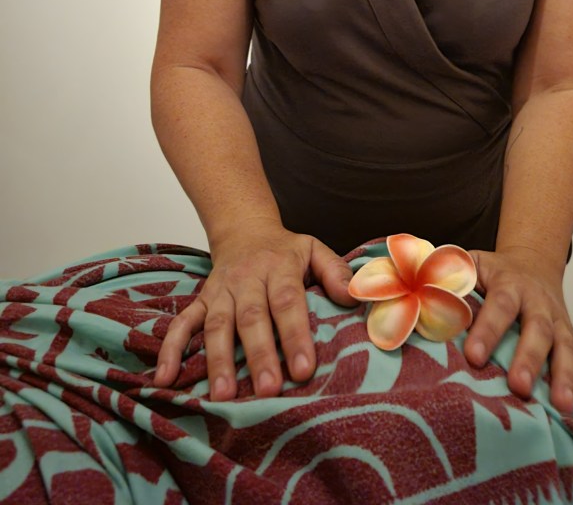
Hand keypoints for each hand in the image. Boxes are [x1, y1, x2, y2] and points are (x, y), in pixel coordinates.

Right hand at [153, 225, 354, 400]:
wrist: (244, 229)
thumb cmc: (285, 250)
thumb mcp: (314, 250)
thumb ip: (335, 271)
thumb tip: (355, 296)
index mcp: (279, 267)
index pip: (288, 302)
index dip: (295, 336)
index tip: (305, 369)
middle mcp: (247, 279)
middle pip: (252, 318)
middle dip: (259, 355)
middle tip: (269, 390)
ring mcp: (220, 291)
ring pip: (217, 326)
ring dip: (218, 361)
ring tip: (224, 395)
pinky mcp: (200, 300)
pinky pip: (182, 323)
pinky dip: (170, 349)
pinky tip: (164, 378)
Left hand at [463, 246, 572, 415]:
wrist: (533, 262)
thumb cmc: (494, 272)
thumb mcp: (471, 262)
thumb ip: (450, 275)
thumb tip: (423, 293)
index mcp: (511, 284)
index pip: (500, 305)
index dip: (488, 329)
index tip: (473, 356)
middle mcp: (540, 303)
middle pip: (538, 330)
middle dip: (530, 359)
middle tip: (519, 387)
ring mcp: (560, 323)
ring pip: (567, 349)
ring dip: (566, 378)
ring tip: (562, 406)